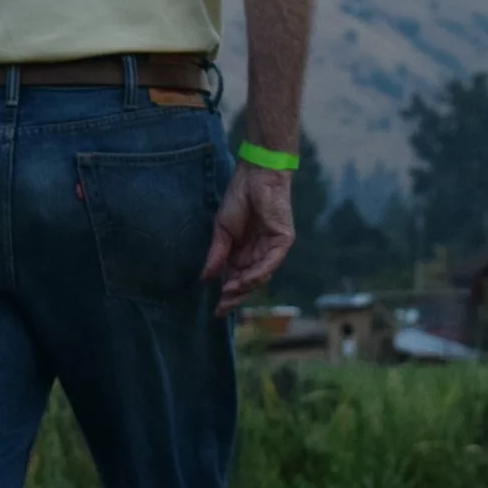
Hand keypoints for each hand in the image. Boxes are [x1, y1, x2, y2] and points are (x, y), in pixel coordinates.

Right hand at [202, 163, 295, 316]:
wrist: (255, 175)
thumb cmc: (238, 198)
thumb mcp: (222, 230)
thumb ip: (217, 254)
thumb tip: (205, 278)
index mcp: (243, 252)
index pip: (236, 279)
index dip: (227, 295)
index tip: (216, 311)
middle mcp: (258, 254)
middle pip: (249, 282)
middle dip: (235, 297)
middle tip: (222, 309)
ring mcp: (272, 249)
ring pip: (260, 276)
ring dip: (245, 287)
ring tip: (229, 293)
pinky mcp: (282, 241)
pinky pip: (271, 263)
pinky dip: (257, 273)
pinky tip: (244, 281)